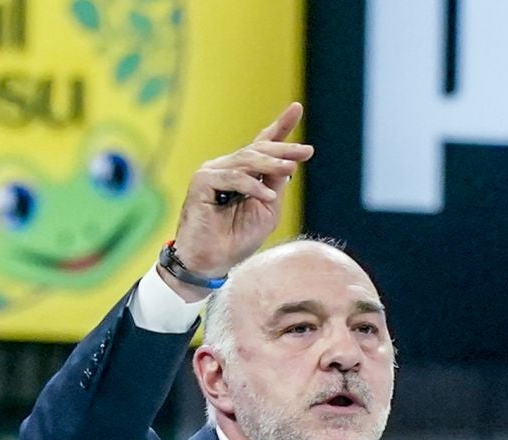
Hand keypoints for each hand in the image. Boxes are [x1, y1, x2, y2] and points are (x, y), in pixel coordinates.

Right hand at [163, 101, 311, 292]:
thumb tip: (287, 161)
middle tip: (306, 151)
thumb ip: (275, 184)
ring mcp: (212, 172)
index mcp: (243, 174)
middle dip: (284, 148)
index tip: (297, 108)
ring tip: (292, 166)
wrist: (212, 262)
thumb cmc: (237, 240)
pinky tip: (266, 195)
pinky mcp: (201, 182)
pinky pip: (232, 177)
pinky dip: (251, 185)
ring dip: (272, 163)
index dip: (280, 127)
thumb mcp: (267, 209)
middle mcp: (227, 168)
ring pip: (246, 160)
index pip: (262, 145)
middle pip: (258, 150)